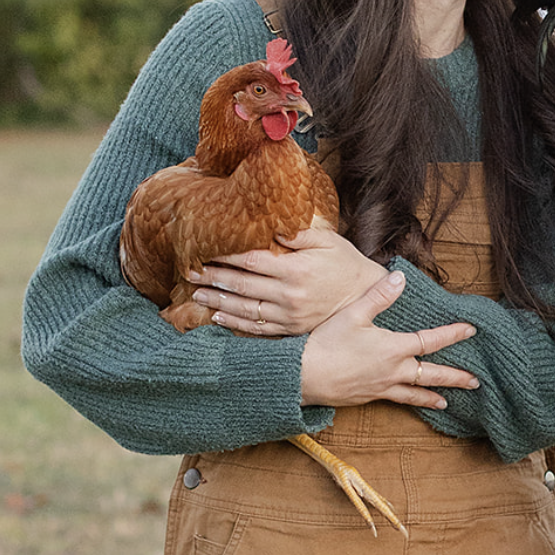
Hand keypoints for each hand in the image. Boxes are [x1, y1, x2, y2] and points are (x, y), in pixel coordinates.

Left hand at [189, 226, 387, 335]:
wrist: (365, 296)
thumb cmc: (345, 263)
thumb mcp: (328, 241)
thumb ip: (299, 234)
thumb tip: (273, 226)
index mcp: (295, 269)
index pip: (251, 261)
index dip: (225, 256)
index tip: (205, 250)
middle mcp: (289, 294)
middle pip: (241, 285)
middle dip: (213, 278)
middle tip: (190, 272)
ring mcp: (288, 315)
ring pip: (244, 309)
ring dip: (217, 302)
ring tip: (196, 295)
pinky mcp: (290, 329)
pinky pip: (257, 329)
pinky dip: (234, 323)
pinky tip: (218, 317)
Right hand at [299, 271, 478, 408]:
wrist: (304, 377)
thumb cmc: (327, 343)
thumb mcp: (353, 314)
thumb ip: (379, 296)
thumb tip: (401, 278)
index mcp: (393, 347)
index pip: (430, 340)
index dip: (452, 334)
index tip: (471, 330)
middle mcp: (393, 370)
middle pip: (432, 373)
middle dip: (455, 376)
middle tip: (476, 380)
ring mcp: (382, 386)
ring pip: (417, 392)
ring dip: (436, 395)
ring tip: (450, 401)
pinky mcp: (370, 396)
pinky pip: (399, 401)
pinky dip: (413, 403)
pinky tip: (416, 405)